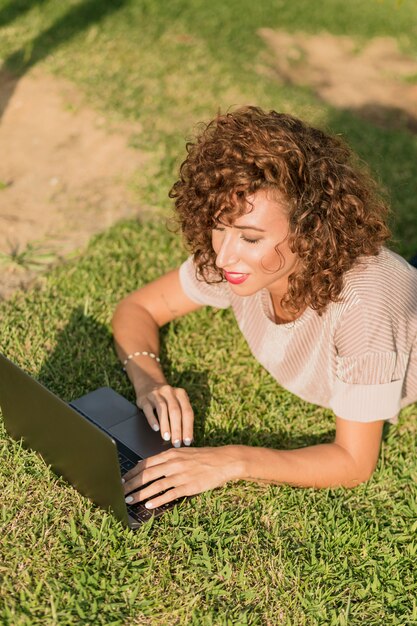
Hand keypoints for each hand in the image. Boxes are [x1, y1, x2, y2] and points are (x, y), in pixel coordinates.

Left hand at [122, 445, 244, 508]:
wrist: (223, 460)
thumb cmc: (203, 457)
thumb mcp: (183, 453)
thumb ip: (167, 459)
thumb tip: (150, 465)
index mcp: (170, 454)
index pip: (146, 463)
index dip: (132, 472)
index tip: (121, 479)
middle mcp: (173, 463)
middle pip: (146, 474)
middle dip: (130, 483)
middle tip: (119, 491)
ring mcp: (180, 475)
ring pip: (155, 485)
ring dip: (140, 493)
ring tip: (129, 500)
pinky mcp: (188, 486)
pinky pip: (169, 494)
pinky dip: (157, 500)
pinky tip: (149, 505)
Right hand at [136, 383, 193, 446]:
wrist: (149, 384)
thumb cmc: (167, 400)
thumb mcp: (177, 404)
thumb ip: (183, 418)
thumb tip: (190, 439)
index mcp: (181, 394)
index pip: (187, 412)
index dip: (188, 427)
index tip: (187, 441)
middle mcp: (169, 392)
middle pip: (175, 411)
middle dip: (177, 429)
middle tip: (176, 443)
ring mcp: (156, 394)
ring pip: (162, 410)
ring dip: (165, 425)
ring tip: (166, 438)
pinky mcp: (144, 399)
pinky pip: (149, 410)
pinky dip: (153, 420)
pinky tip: (155, 429)